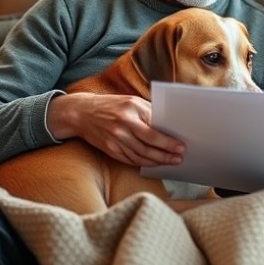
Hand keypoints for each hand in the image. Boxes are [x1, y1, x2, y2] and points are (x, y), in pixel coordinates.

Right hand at [47, 92, 183, 166]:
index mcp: (131, 110)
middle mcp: (122, 125)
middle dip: (166, 154)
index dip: (169, 141)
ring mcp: (115, 139)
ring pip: (140, 156)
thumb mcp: (131, 101)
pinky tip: (153, 163)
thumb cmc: (112, 105)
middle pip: (149, 145)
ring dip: (157, 161)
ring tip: (170, 162)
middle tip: (179, 158)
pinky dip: (143, 163)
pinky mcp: (110, 150)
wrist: (82, 112)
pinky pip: (130, 160)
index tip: (181, 146)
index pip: (154, 129)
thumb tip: (169, 125)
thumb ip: (149, 112)